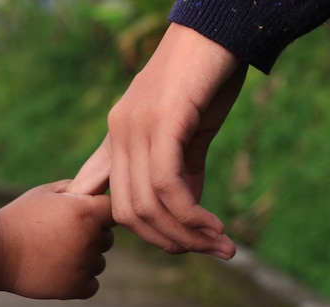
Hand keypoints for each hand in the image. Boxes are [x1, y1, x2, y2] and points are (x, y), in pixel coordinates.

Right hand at [0, 180, 114, 299]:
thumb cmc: (19, 217)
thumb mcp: (45, 193)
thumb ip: (75, 189)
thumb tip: (95, 193)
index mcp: (86, 212)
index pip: (112, 211)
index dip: (97, 212)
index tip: (80, 215)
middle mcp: (90, 239)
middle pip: (107, 238)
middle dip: (91, 236)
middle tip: (61, 236)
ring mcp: (84, 265)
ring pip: (98, 262)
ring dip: (84, 259)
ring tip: (54, 254)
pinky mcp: (74, 288)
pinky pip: (91, 285)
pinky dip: (79, 280)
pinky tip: (59, 270)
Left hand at [68, 23, 247, 259]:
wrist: (221, 31)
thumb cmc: (205, 80)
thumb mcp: (188, 134)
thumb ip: (181, 171)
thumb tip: (186, 211)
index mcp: (117, 137)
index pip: (109, 198)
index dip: (137, 230)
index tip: (171, 246)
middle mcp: (118, 134)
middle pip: (126, 213)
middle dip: (165, 241)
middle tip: (201, 251)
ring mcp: (135, 127)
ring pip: (146, 204)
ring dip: (182, 234)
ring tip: (215, 244)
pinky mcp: (161, 122)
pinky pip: (166, 185)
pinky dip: (190, 214)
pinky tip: (213, 225)